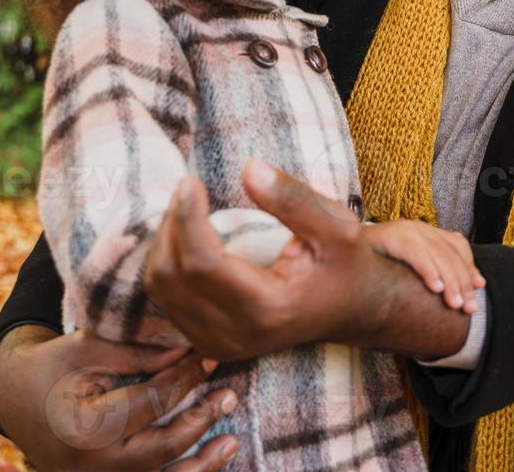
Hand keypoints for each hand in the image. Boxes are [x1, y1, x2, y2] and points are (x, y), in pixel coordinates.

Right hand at [0, 325, 239, 470]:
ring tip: (232, 442)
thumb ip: (137, 353)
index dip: (186, 379)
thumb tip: (190, 353)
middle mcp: (90, 467)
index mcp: (83, 427)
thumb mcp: (87, 348)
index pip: (150, 403)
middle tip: (229, 395)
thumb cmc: (53, 367)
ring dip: (203, 464)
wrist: (14, 400)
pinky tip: (207, 461)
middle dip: (201, 420)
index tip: (210, 357)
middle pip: (162, 448)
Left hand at [142, 160, 470, 361]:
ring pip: (161, 289)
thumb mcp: (337, 227)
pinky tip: (187, 237)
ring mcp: (219, 345)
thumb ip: (293, 199)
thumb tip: (248, 168)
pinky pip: (166, 299)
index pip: (202, 264)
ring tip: (188, 208)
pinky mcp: (208, 344)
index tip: (189, 181)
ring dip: (165, 242)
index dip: (186, 218)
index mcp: (269, 309)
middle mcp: (237, 336)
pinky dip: (168, 262)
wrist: (351, 310)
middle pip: (173, 276)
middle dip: (173, 225)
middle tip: (189, 189)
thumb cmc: (346, 264)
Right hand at [365, 219, 484, 312]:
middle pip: (450, 254)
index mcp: (425, 232)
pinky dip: (429, 271)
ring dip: (450, 282)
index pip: (457, 246)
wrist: (339, 251)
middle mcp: (418, 228)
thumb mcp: (411, 269)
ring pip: (437, 255)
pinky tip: (436, 289)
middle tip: (468, 308)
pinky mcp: (392, 236)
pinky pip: (416, 254)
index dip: (469, 268)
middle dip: (462, 282)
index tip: (477, 292)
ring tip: (454, 305)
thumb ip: (441, 273)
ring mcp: (405, 230)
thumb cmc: (377, 265)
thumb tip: (479, 284)